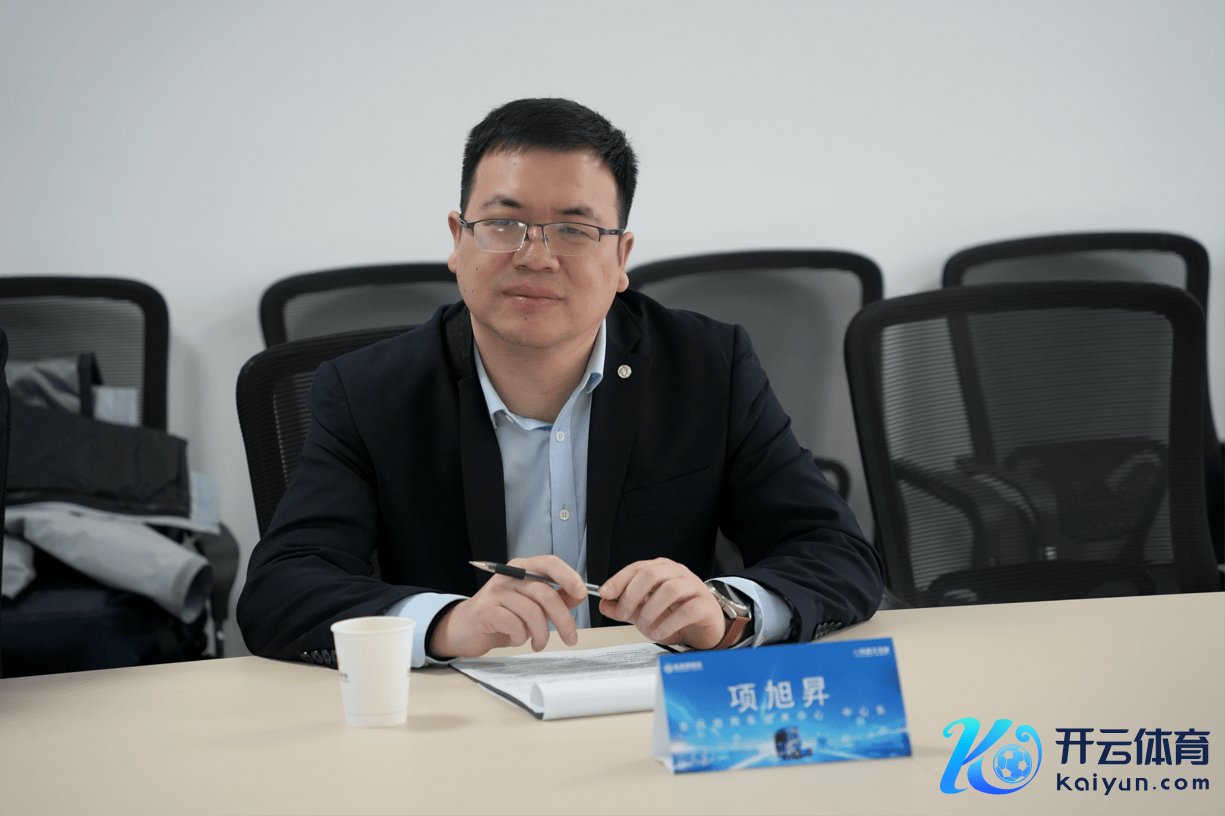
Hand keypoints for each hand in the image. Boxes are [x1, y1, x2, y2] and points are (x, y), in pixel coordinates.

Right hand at [429, 555, 587, 658]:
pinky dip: (521, 637)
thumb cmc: (501, 617)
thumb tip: (578, 594)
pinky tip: (518, 639)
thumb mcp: (532, 607)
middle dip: (563, 619)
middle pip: (545, 593)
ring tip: (539, 643)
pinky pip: (514, 624)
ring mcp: (495, 591)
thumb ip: (555, 599)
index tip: (582, 593)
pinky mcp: (484, 610)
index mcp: (522, 569)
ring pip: (532, 611)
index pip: (549, 563)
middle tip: (571, 638)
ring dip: (542, 634)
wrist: (465, 630)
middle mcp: (508, 576)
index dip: (568, 576)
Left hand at [598, 558, 726, 648]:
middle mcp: (678, 574)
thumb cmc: (677, 616)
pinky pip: (687, 610)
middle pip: (652, 574)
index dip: (619, 579)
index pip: (638, 568)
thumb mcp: (645, 613)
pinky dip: (668, 623)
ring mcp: (694, 587)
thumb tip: (604, 604)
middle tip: (622, 613)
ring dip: (650, 610)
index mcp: (662, 570)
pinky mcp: (705, 605)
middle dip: (632, 594)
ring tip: (642, 626)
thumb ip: (625, 608)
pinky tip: (658, 633)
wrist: (705, 630)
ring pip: (670, 589)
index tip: (606, 593)